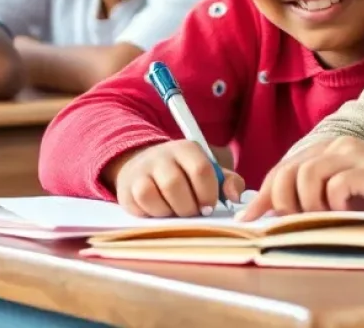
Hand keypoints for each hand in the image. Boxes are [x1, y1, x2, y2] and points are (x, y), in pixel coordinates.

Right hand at [108, 141, 244, 217]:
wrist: (144, 165)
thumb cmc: (183, 173)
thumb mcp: (208, 171)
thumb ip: (228, 182)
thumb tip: (236, 197)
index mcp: (187, 148)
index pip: (201, 170)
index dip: (207, 193)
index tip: (209, 207)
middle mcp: (162, 156)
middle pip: (175, 184)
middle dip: (187, 207)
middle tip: (192, 213)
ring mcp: (142, 171)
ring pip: (153, 196)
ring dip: (169, 212)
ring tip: (176, 212)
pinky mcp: (127, 189)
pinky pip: (139, 206)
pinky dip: (153, 215)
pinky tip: (161, 212)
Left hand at [237, 138, 363, 221]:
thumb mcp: (354, 193)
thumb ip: (323, 195)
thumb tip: (284, 215)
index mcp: (333, 146)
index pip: (285, 167)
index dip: (262, 195)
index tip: (248, 220)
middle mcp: (339, 144)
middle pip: (286, 171)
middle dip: (280, 203)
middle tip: (293, 224)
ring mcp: (354, 154)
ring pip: (303, 178)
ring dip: (308, 206)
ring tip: (327, 218)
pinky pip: (332, 188)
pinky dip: (333, 206)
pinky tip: (350, 212)